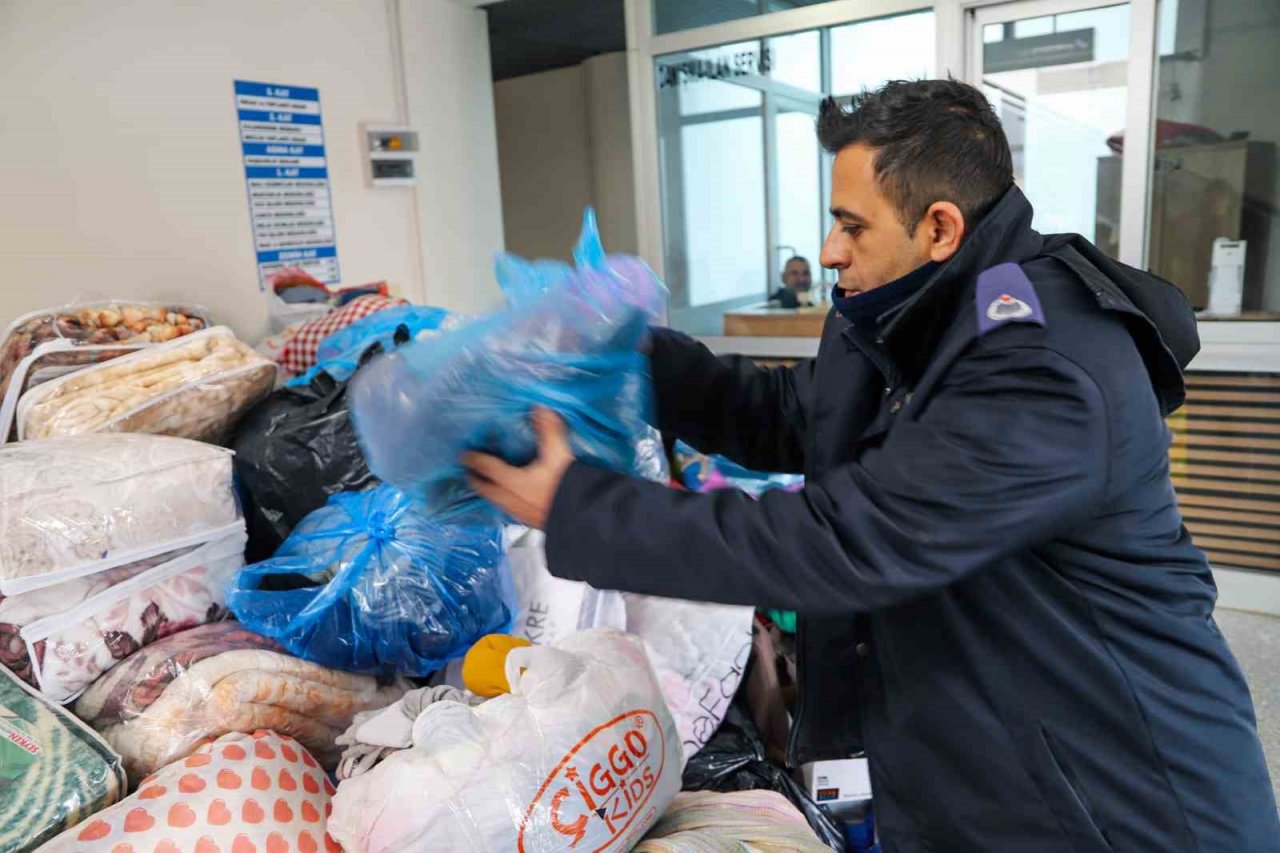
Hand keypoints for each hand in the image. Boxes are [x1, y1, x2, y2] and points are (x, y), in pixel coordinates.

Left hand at [464, 408, 574, 528]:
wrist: (585, 519)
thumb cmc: (567, 487)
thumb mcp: (559, 455)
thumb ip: (549, 431)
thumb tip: (539, 408)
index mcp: (513, 482)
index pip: (487, 468)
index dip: (475, 460)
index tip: (464, 455)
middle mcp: (511, 500)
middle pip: (486, 490)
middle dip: (476, 479)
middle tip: (469, 471)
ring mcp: (520, 514)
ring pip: (496, 501)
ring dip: (490, 491)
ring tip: (488, 483)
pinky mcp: (531, 522)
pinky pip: (509, 509)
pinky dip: (504, 499)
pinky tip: (512, 498)